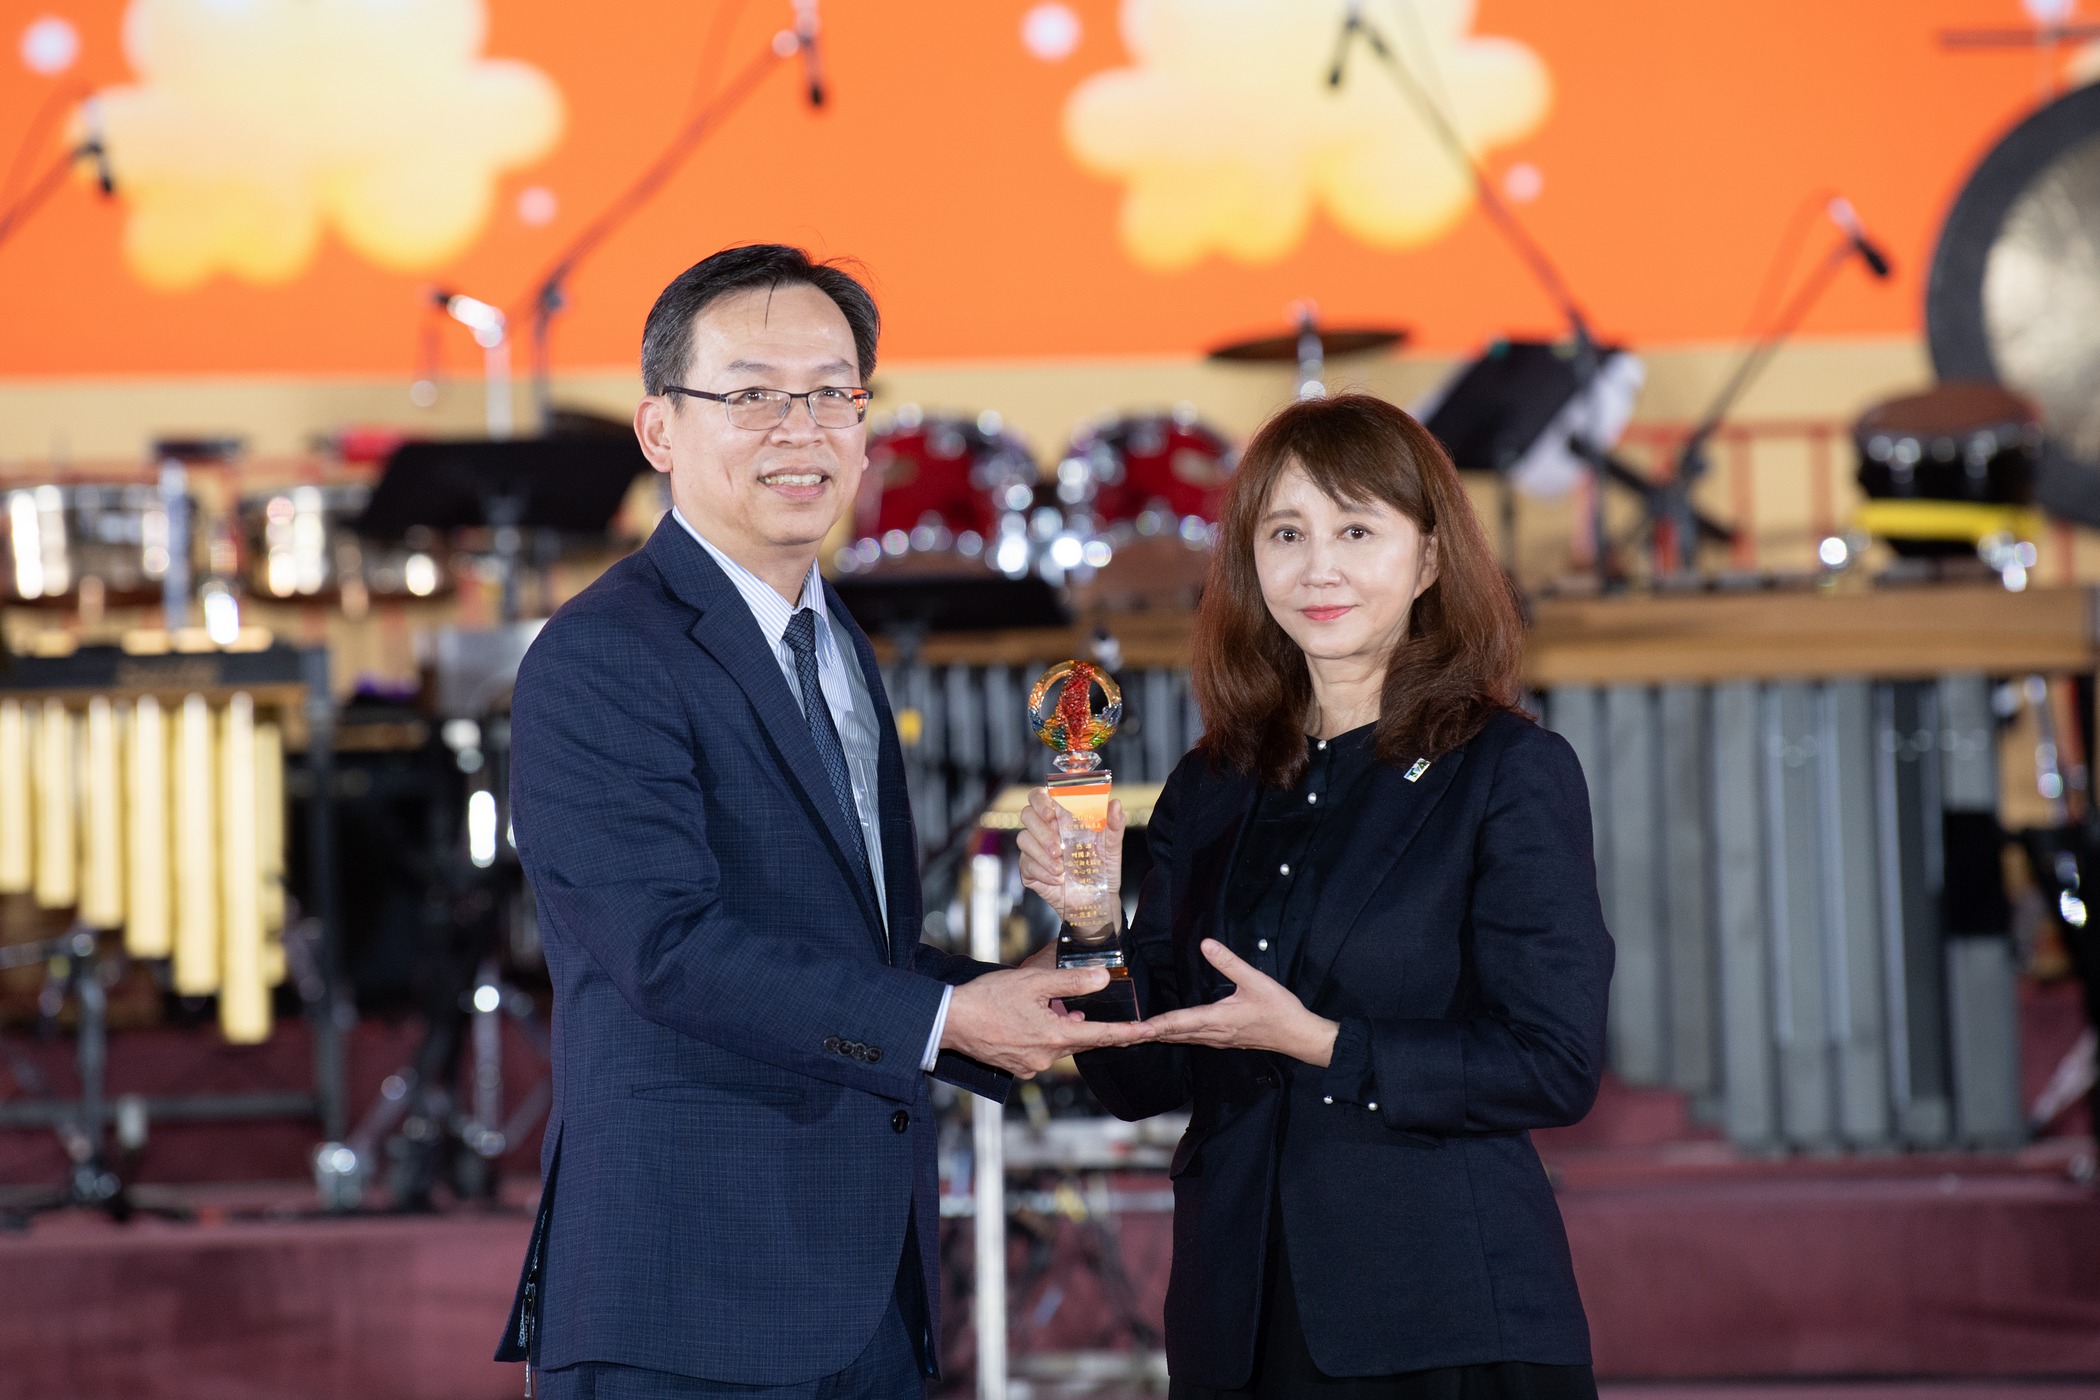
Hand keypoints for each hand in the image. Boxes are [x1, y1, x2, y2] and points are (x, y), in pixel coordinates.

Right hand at [941, 965, 1153, 1077]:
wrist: (950, 1021)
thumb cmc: (988, 999)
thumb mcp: (1033, 983)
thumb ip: (1071, 981)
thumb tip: (1102, 978)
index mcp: (1054, 1037)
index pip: (1102, 1036)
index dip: (1128, 1033)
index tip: (1149, 1032)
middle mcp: (1046, 1057)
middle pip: (1082, 1041)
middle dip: (1093, 1028)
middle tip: (1106, 1017)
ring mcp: (1030, 1065)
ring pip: (1060, 1046)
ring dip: (1066, 1029)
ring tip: (1063, 1010)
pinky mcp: (1016, 1067)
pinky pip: (1041, 1052)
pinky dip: (1047, 1037)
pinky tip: (1037, 1022)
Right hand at [1017, 790, 1124, 927]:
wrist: (1095, 900)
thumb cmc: (1102, 869)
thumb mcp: (1112, 847)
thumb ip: (1114, 824)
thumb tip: (1115, 803)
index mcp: (1063, 818)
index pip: (1041, 796)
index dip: (1041, 801)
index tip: (1051, 814)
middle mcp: (1047, 830)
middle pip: (1027, 814)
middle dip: (1041, 831)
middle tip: (1058, 848)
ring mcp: (1035, 849)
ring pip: (1023, 839)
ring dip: (1041, 854)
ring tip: (1061, 869)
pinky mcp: (1029, 869)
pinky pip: (1025, 864)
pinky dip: (1042, 872)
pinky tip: (1058, 879)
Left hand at [1141, 940, 1339, 1066]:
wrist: (1299, 1036)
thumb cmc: (1279, 1010)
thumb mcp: (1256, 981)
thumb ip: (1229, 962)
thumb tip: (1206, 943)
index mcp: (1216, 1020)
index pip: (1176, 1023)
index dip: (1151, 1025)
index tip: (1130, 1029)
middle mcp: (1212, 1034)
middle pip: (1171, 1035)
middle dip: (1144, 1035)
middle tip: (1117, 1035)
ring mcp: (1217, 1039)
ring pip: (1180, 1039)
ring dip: (1157, 1036)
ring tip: (1134, 1034)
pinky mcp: (1223, 1040)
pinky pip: (1191, 1039)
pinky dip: (1173, 1036)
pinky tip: (1167, 1033)